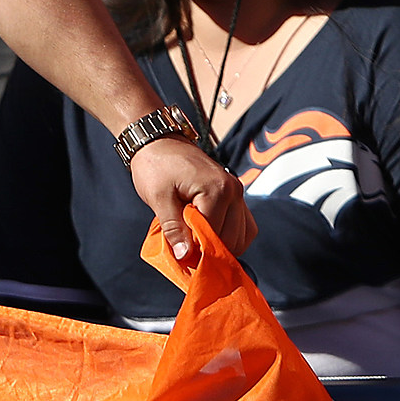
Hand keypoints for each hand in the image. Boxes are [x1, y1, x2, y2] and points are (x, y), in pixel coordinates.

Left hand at [129, 137, 253, 263]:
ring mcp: (237, 192)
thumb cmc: (156, 167)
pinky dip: (231, 236)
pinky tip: (211, 238)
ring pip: (242, 235)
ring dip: (222, 245)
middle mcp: (233, 191)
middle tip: (187, 253)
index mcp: (216, 190)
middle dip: (210, 250)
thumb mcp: (158, 198)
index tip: (182, 258)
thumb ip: (173, 228)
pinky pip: (244, 224)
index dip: (198, 251)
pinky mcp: (235, 194)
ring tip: (197, 244)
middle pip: (231, 239)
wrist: (159, 142)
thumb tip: (185, 256)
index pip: (214, 235)